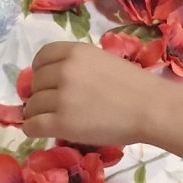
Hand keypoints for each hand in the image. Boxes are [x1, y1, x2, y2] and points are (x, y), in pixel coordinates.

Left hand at [24, 42, 157, 150]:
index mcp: (75, 52)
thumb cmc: (134, 87)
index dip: (41, 71)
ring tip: (54, 119)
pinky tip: (40, 131)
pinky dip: (32, 129)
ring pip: (32, 106)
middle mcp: (64, 70)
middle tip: (58, 105)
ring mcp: (62, 97)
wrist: (150, 109)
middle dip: (42, 94)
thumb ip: (76, 66)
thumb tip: (50, 80)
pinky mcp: (62, 122)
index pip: (41, 57)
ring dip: (39, 113)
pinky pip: (32, 125)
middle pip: (35, 83)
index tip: (48, 82)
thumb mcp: (101, 61)